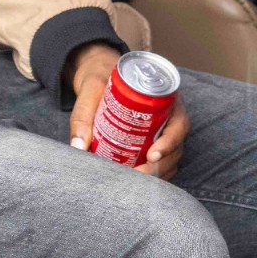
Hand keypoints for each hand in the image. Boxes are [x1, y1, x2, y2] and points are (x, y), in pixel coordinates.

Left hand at [67, 44, 187, 178]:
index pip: (179, 124)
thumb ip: (82, 116)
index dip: (170, 142)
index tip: (152, 155)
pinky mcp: (154, 141)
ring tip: (133, 182)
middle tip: (136, 175)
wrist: (100, 76)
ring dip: (157, 173)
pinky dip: (153, 174)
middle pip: (177, 146)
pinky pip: (161, 161)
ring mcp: (163, 131)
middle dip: (161, 165)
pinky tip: (135, 182)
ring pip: (171, 157)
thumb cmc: (101, 79)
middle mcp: (169, 116)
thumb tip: (77, 147)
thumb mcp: (91, 91)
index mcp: (166, 99)